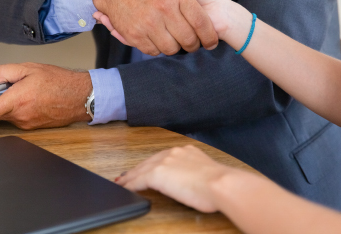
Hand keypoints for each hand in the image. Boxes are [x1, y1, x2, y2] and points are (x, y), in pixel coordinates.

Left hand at [0, 63, 91, 129]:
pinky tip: (34, 98)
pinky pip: (21, 117)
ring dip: (11, 104)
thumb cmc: (61, 82)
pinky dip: (21, 108)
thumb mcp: (30, 67)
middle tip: (8, 87)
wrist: (82, 96)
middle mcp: (20, 116)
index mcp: (17, 100)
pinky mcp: (35, 126)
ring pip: (9, 114)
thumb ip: (5, 72)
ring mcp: (28, 123)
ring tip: (28, 90)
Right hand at [92, 0, 217, 55]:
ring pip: (171, 48)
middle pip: (188, 40)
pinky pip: (153, 51)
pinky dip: (156, 48)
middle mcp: (163, 7)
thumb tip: (200, 6)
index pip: (201, 22)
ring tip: (173, 39)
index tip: (211, 42)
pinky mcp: (134, 34)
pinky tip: (157, 38)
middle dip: (192, 45)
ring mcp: (148, 22)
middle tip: (192, 43)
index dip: (209, 36)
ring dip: (173, 47)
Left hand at [116, 145, 233, 212]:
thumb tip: (192, 181)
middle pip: (149, 161)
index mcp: (186, 151)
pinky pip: (138, 180)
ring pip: (141, 169)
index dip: (152, 165)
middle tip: (127, 175)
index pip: (163, 158)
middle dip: (138, 169)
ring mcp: (165, 161)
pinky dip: (130, 184)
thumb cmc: (220, 185)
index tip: (146, 169)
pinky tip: (125, 188)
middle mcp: (174, 152)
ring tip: (121, 182)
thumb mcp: (207, 173)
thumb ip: (195, 172)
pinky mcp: (157, 173)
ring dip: (130, 176)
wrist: (219, 184)